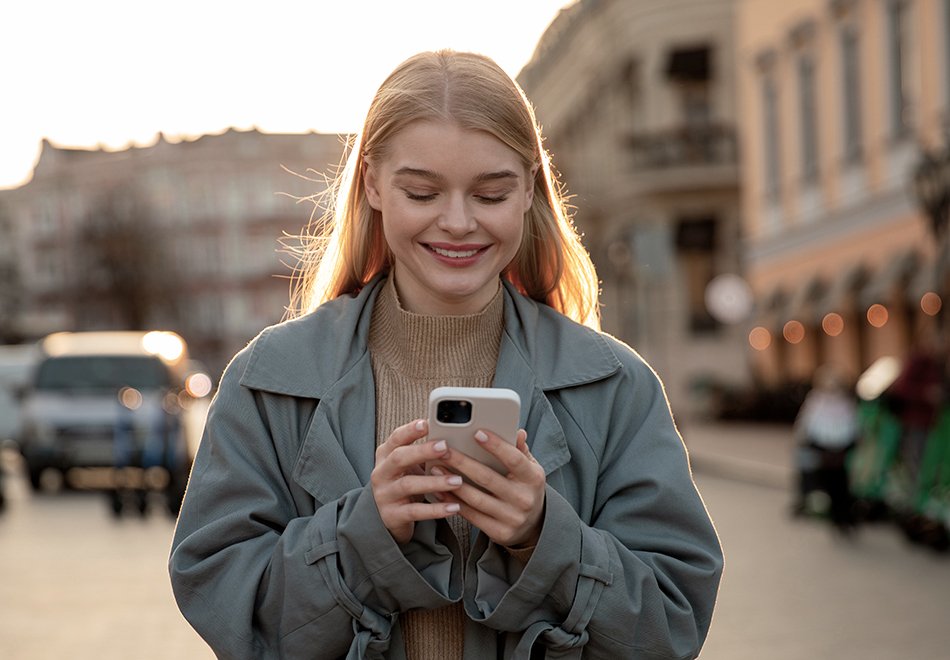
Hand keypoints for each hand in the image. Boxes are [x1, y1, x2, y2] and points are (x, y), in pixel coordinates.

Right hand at [371, 419, 464, 544]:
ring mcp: (385, 494)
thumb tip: (453, 433)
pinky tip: (454, 507)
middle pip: (399, 458)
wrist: (388, 516)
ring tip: (457, 481)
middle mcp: (382, 473)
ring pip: (408, 485)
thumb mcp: (409, 464)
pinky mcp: (392, 515)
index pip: (395, 438)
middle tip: (445, 447)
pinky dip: (435, 509)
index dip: (410, 430)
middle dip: (422, 451)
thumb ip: (424, 451)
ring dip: (434, 482)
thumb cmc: (405, 482)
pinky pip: (415, 511)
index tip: (426, 423)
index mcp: (386, 455)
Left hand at [434, 429, 545, 547]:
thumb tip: (517, 432)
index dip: (496, 446)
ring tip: (436, 469)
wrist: (533, 524)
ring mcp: (511, 518)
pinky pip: (471, 516)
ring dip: (452, 483)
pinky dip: (453, 502)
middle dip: (462, 462)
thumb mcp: (529, 468)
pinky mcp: (499, 532)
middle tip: (443, 450)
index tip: (477, 433)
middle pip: (488, 478)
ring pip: (476, 499)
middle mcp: (524, 499)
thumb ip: (520, 450)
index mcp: (533, 479)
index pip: (514, 459)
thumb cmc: (525, 487)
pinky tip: (440, 491)